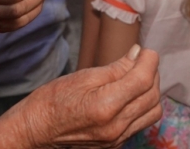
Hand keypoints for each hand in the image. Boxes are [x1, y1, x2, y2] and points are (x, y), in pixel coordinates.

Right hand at [0, 47, 162, 147]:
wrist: (37, 130)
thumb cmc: (54, 100)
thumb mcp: (84, 76)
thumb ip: (116, 67)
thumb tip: (138, 54)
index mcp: (105, 106)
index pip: (143, 80)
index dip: (150, 60)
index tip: (146, 50)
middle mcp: (116, 127)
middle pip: (152, 96)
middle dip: (152, 73)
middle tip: (140, 60)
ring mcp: (117, 139)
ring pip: (152, 111)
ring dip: (151, 91)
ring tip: (137, 76)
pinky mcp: (116, 144)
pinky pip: (141, 122)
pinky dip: (143, 105)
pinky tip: (130, 93)